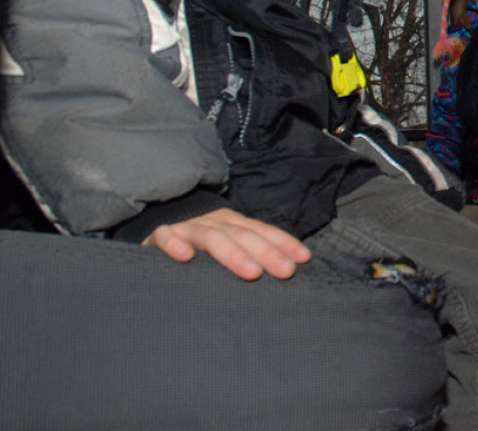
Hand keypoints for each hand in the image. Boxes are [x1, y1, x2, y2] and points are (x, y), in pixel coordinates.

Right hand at [144, 208, 311, 280]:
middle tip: (285, 272)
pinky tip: (186, 258)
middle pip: (243, 235)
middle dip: (266, 252)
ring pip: (212, 236)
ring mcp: (187, 227)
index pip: (262, 231)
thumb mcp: (226, 246)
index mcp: (233, 224)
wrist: (155, 227)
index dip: (283, 243)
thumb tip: (286, 270)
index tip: (303, 259)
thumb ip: (249, 255)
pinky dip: (175, 244)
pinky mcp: (160, 235)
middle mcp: (214, 222)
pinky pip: (166, 236)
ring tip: (251, 273)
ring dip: (233, 254)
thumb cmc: (198, 247)